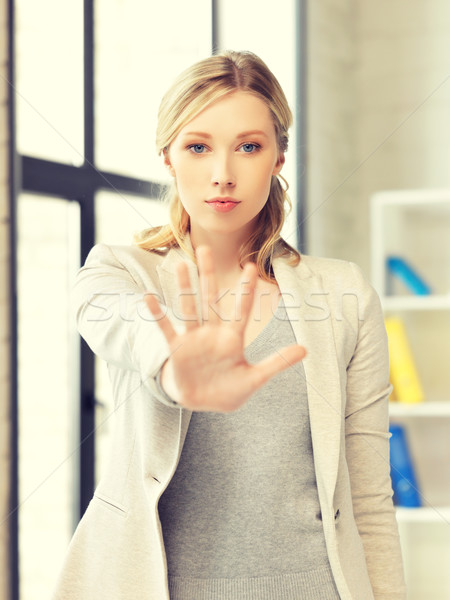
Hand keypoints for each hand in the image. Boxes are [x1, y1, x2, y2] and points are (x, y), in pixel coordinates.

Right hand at [145, 246, 305, 411]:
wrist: (202, 404)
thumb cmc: (228, 390)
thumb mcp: (254, 379)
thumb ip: (277, 363)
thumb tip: (306, 350)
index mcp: (233, 339)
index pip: (241, 309)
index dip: (246, 289)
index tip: (251, 266)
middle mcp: (212, 333)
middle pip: (210, 298)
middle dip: (207, 274)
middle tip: (205, 248)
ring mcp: (193, 339)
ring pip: (188, 307)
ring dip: (184, 287)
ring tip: (179, 264)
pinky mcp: (177, 349)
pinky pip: (165, 329)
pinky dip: (157, 314)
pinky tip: (148, 297)